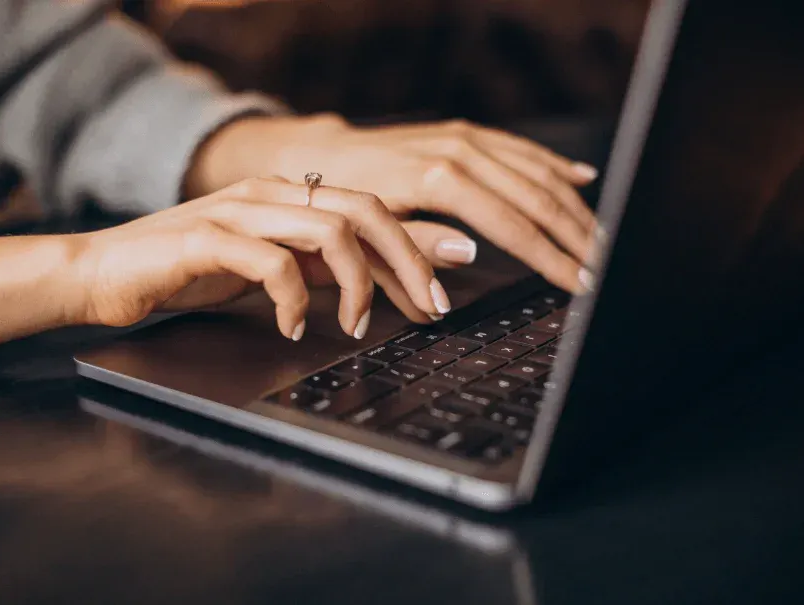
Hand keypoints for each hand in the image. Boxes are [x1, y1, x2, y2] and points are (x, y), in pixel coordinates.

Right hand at [71, 177, 447, 339]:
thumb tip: (378, 278)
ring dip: (358, 285)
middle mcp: (270, 194)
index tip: (451, 278)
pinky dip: (294, 301)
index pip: (371, 209)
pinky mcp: (209, 238)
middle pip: (365, 211)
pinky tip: (292, 329)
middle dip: (410, 260)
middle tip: (431, 306)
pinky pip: (274, 263)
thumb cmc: (184, 270)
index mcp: (287, 196)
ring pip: (330, 230)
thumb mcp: (268, 267)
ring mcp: (240, 211)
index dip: (418, 244)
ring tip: (356, 326)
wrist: (104, 273)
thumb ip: (318, 265)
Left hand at [191, 115, 598, 292]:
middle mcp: (461, 151)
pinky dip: (555, 166)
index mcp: (440, 179)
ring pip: (538, 173)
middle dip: (578, 237)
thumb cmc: (343, 198)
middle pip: (537, 198)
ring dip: (576, 208)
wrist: (322, 155)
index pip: (515, 227)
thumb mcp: (371, 232)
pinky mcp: (467, 134)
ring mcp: (467, 138)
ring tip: (606, 240)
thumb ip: (417, 250)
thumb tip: (467, 264)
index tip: (583, 285)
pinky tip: (583, 180)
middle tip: (609, 271)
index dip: (553, 259)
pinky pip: (523, 150)